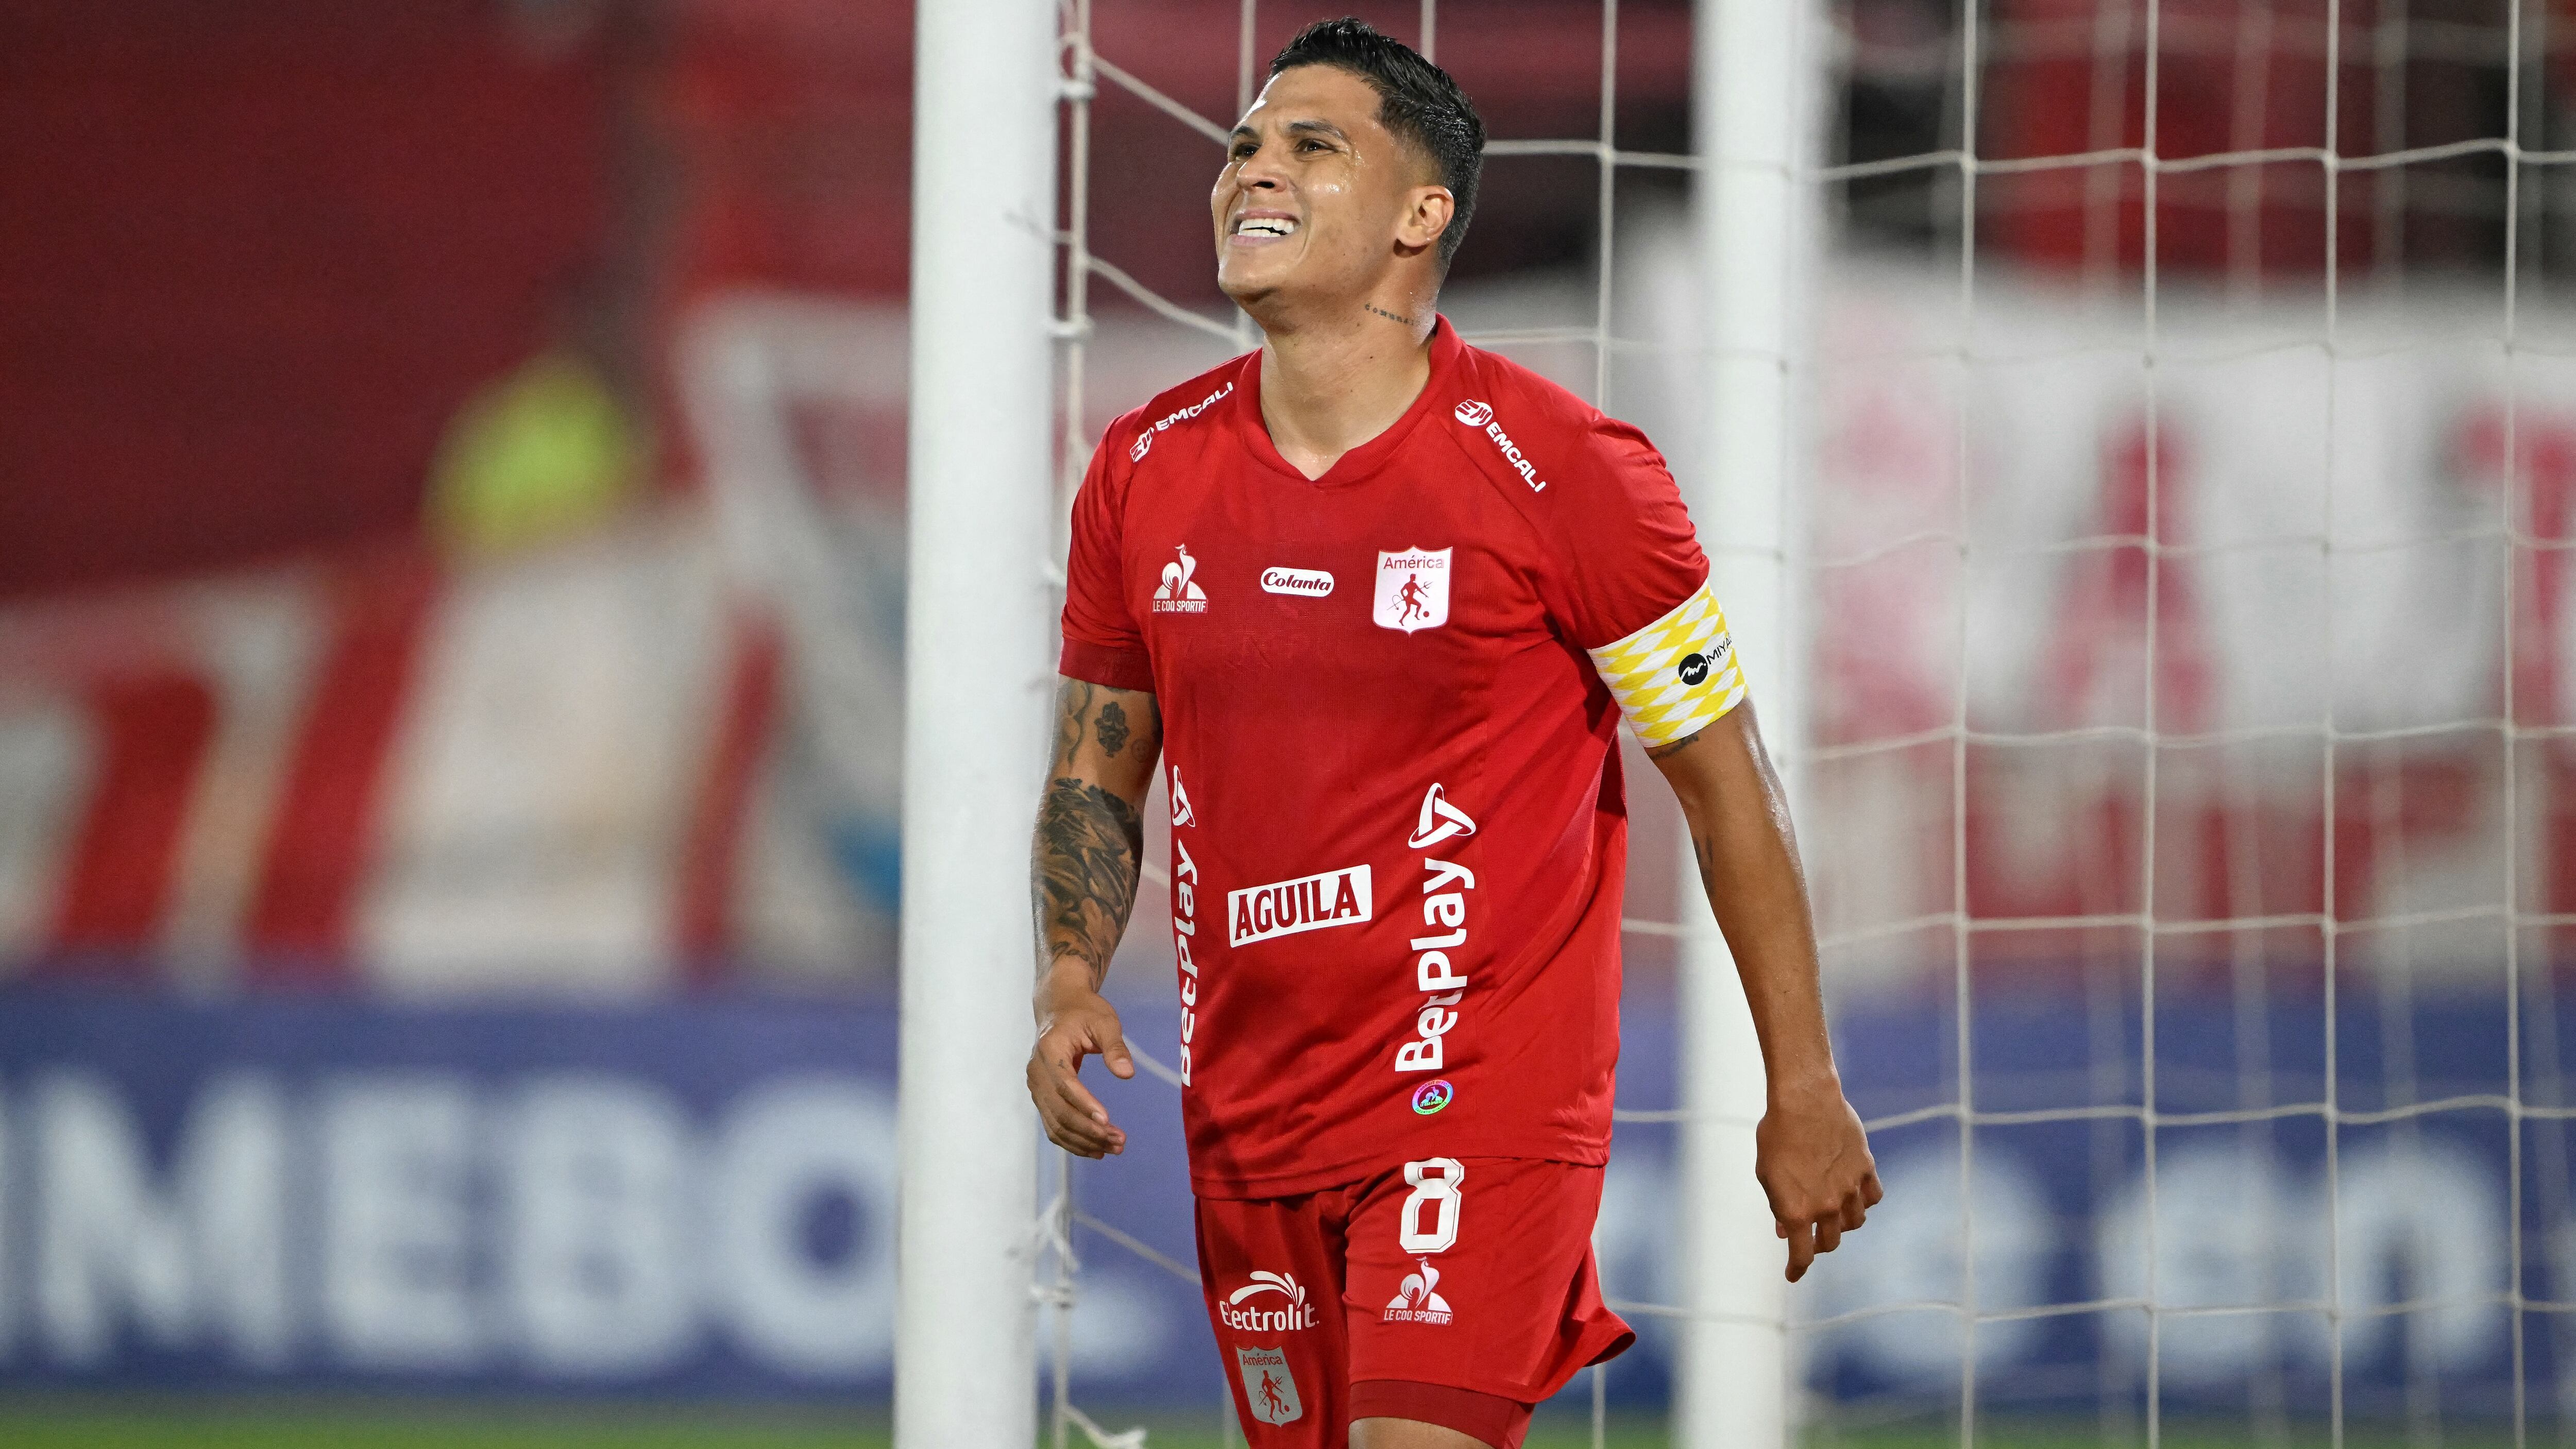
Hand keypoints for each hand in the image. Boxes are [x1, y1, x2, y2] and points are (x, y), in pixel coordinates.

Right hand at [1027, 971, 1135, 1157]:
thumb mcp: (1105, 1022)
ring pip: (1055, 1124)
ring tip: (1113, 1148)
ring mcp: (1036, 1086)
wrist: (1059, 1007)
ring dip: (1083, 1141)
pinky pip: (1053, 1125)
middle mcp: (1036, 1071)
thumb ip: (1115, 1047)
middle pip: (1060, 1110)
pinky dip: (1072, 1141)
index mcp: (1050, 1049)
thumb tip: (1127, 1074)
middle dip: (1089, 1130)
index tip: (1108, 1121)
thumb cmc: (1084, 1012)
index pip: (1065, 1084)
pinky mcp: (1041, 1096)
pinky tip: (1095, 1149)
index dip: (1085, 1105)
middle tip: (1119, 1141)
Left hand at [1754, 1077, 1880, 1282]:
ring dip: (1842, 1226)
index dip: (1797, 1269)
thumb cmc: (1776, 1134)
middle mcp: (1827, 1206)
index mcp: (1798, 1211)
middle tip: (1810, 1241)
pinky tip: (1855, 1197)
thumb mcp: (1767, 1174)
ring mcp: (1850, 1188)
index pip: (1801, 1255)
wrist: (1804, 1100)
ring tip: (1832, 1217)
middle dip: (1818, 1246)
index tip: (1792, 1274)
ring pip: (1854, 1222)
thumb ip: (1778, 1205)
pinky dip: (1864, 1202)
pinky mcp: (1866, 1169)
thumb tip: (1785, 1228)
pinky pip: (1873, 1197)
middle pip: (1830, 1242)